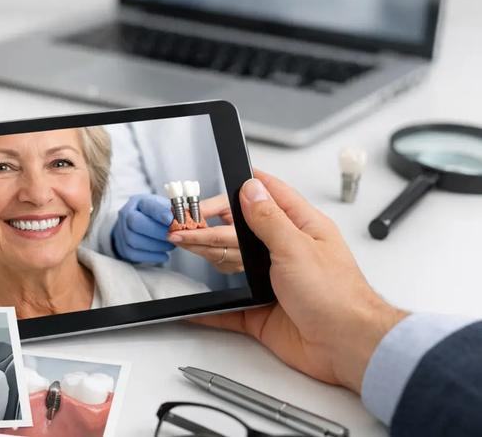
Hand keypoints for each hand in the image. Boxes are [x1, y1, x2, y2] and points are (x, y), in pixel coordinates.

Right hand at [112, 194, 175, 263]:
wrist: (137, 226)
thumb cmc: (154, 216)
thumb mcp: (164, 207)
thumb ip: (173, 212)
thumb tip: (186, 218)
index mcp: (139, 201)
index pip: (147, 205)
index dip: (159, 212)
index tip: (171, 219)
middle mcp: (126, 214)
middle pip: (136, 222)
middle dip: (157, 231)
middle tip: (173, 237)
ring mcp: (122, 231)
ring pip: (135, 240)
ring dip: (156, 245)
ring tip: (171, 246)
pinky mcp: (123, 247)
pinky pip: (135, 254)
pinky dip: (152, 256)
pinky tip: (164, 255)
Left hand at [167, 194, 242, 273]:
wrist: (261, 219)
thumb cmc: (246, 207)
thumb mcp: (229, 201)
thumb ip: (208, 207)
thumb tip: (187, 212)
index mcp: (247, 232)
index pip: (215, 237)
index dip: (194, 236)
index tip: (176, 233)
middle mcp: (247, 250)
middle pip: (212, 251)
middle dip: (189, 243)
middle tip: (173, 235)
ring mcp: (243, 261)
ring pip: (213, 259)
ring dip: (195, 248)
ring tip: (181, 238)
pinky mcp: (237, 266)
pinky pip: (217, 263)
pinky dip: (205, 254)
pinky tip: (198, 244)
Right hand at [189, 171, 407, 392]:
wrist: (347, 346)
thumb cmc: (338, 297)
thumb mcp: (297, 247)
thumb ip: (270, 218)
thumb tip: (251, 189)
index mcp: (301, 228)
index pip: (269, 196)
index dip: (241, 188)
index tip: (216, 184)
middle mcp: (286, 252)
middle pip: (240, 232)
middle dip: (210, 226)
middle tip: (186, 224)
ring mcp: (272, 282)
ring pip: (231, 265)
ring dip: (206, 256)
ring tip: (184, 246)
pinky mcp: (262, 312)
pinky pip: (229, 308)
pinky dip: (210, 307)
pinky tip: (195, 304)